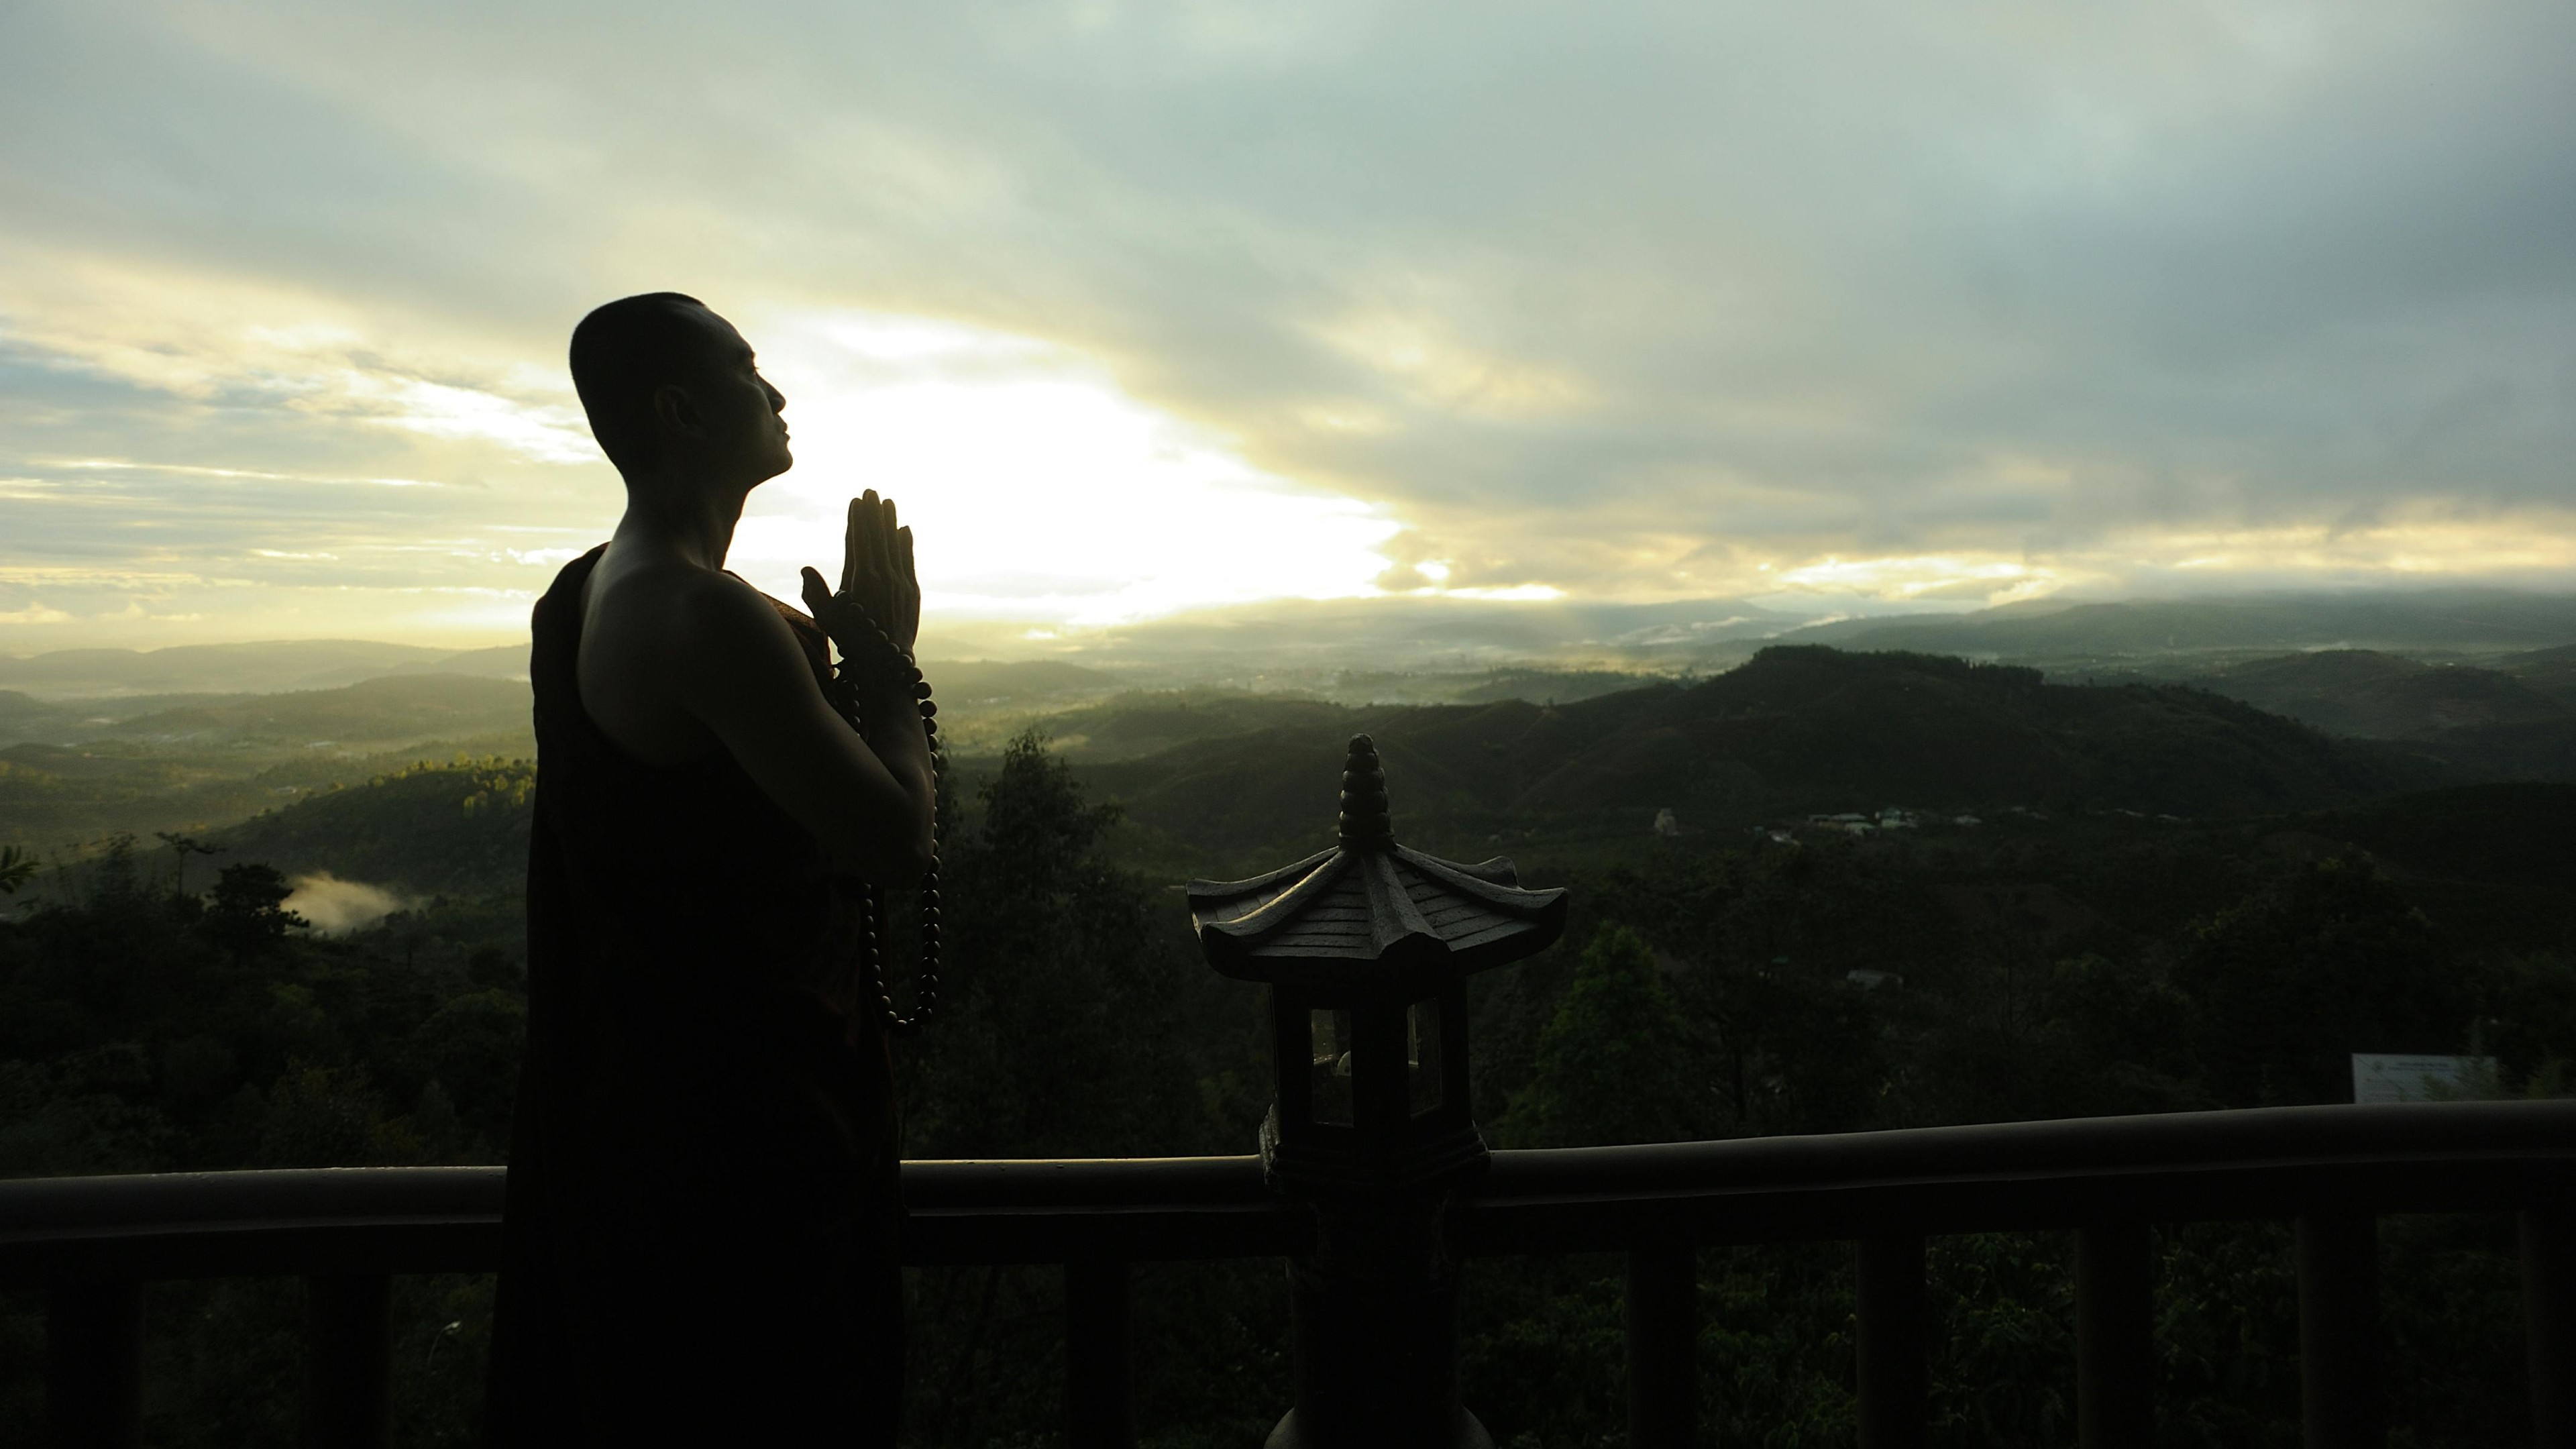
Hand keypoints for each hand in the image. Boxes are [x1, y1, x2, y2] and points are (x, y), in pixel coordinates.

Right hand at [801, 489, 920, 662]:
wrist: (887, 664)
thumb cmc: (852, 642)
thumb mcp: (828, 619)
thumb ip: (815, 593)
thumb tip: (806, 568)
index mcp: (861, 580)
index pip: (859, 541)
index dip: (858, 520)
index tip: (856, 501)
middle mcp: (883, 577)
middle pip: (878, 537)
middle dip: (874, 513)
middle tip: (872, 491)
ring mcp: (900, 583)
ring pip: (895, 545)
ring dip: (891, 522)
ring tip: (888, 502)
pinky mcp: (911, 592)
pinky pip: (908, 560)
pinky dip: (906, 543)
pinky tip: (904, 529)